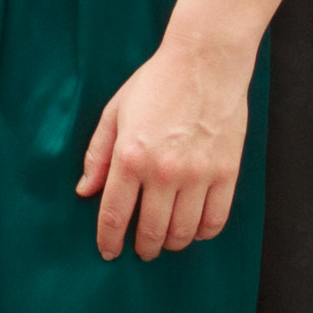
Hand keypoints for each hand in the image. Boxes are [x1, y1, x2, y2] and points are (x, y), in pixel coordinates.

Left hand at [76, 28, 253, 261]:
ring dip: (172, 243)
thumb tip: (85, 191)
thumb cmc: (156, 83)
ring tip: (166, 241)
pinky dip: (204, 232)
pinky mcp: (227, 172)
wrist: (205, 61)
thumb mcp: (114, 113)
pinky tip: (194, 230)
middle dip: (143, 248)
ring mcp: (199, 174)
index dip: (110, 240)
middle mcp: (164, 171)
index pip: (115, 215)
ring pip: (184, 231)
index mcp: (130, 156)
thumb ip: (98, 155)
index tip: (109, 252)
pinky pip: (216, 218)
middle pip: (151, 230)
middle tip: (141, 250)